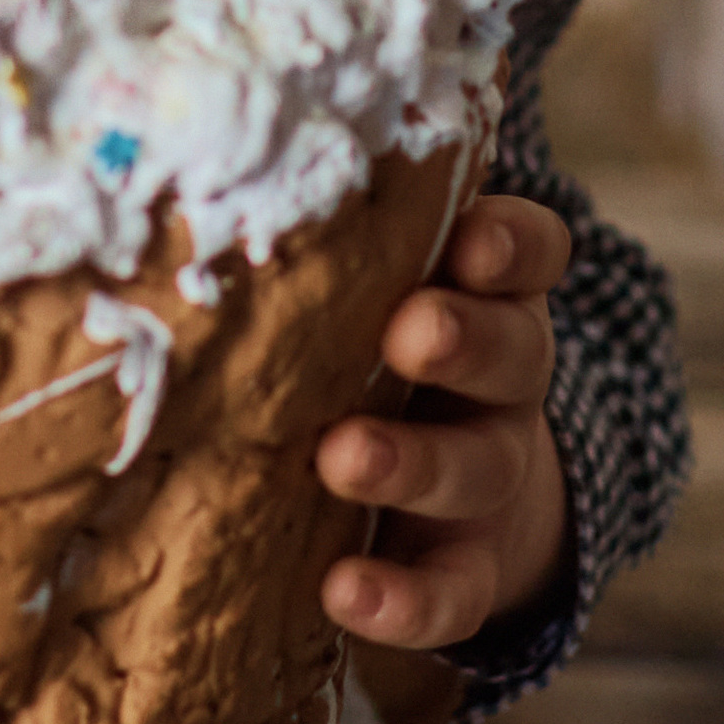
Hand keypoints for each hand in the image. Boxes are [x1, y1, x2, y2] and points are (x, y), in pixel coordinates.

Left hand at [315, 194, 572, 653]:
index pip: (525, 253)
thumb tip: (199, 126)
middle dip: (462, 337)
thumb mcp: (365, 284)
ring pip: (476, 463)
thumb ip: (322, 233)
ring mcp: (487, 474)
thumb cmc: (360, 349)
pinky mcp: (466, 567)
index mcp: (480, 294)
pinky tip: (345, 590)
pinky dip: (404, 597)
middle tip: (408, 332)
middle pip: (511, 350)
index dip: (509, 245)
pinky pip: (450, 589)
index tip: (470, 241)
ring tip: (344, 457)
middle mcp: (499, 378)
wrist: (445, 504)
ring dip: (414, 459)